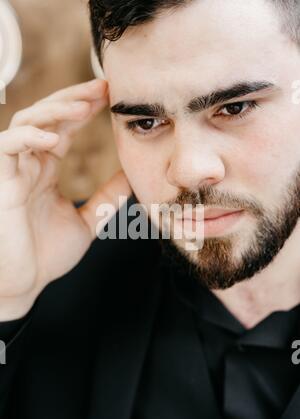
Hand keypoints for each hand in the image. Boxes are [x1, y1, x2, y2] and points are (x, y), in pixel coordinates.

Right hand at [0, 79, 131, 319]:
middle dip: (73, 97)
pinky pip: (7, 147)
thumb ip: (108, 197)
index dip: (85, 107)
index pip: (64, 126)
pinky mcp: (1, 182)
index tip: (112, 95)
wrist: (25, 285)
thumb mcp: (89, 221)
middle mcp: (29, 163)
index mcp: (46, 169)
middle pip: (46, 115)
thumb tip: (132, 177)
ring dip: (54, 109)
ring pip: (26, 123)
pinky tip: (55, 137)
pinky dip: (28, 137)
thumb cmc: (47, 255)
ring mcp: (13, 170)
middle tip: (103, 88)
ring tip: (84, 104)